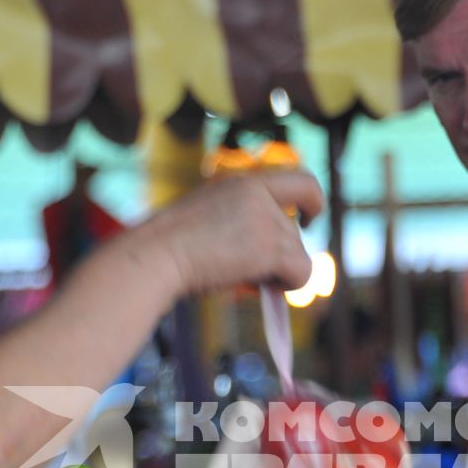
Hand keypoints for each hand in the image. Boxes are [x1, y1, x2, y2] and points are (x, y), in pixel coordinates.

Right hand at [147, 172, 319, 295]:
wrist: (153, 257)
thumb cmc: (169, 248)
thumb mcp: (208, 219)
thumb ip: (242, 225)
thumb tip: (274, 260)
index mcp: (242, 182)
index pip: (301, 179)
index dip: (314, 201)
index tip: (308, 220)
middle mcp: (258, 193)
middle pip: (295, 232)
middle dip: (278, 257)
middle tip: (247, 274)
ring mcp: (265, 218)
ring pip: (299, 255)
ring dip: (277, 273)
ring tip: (243, 279)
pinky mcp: (270, 247)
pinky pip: (303, 273)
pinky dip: (289, 286)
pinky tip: (259, 288)